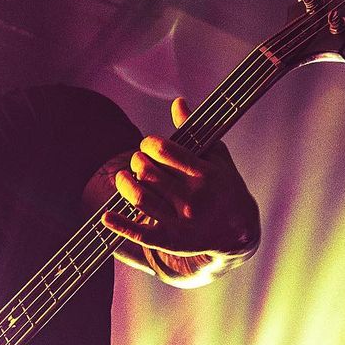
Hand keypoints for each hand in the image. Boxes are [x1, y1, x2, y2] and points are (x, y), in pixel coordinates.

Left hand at [104, 97, 258, 263]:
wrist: (238, 232)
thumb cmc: (225, 188)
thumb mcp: (217, 157)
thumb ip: (195, 131)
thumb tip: (177, 103)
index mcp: (205, 174)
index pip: (165, 152)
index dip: (149, 144)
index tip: (149, 145)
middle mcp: (193, 199)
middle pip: (149, 173)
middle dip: (137, 162)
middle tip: (137, 162)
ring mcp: (182, 222)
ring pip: (140, 199)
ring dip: (124, 184)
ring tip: (123, 178)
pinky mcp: (171, 241)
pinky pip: (140, 234)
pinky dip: (119, 225)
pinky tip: (106, 217)